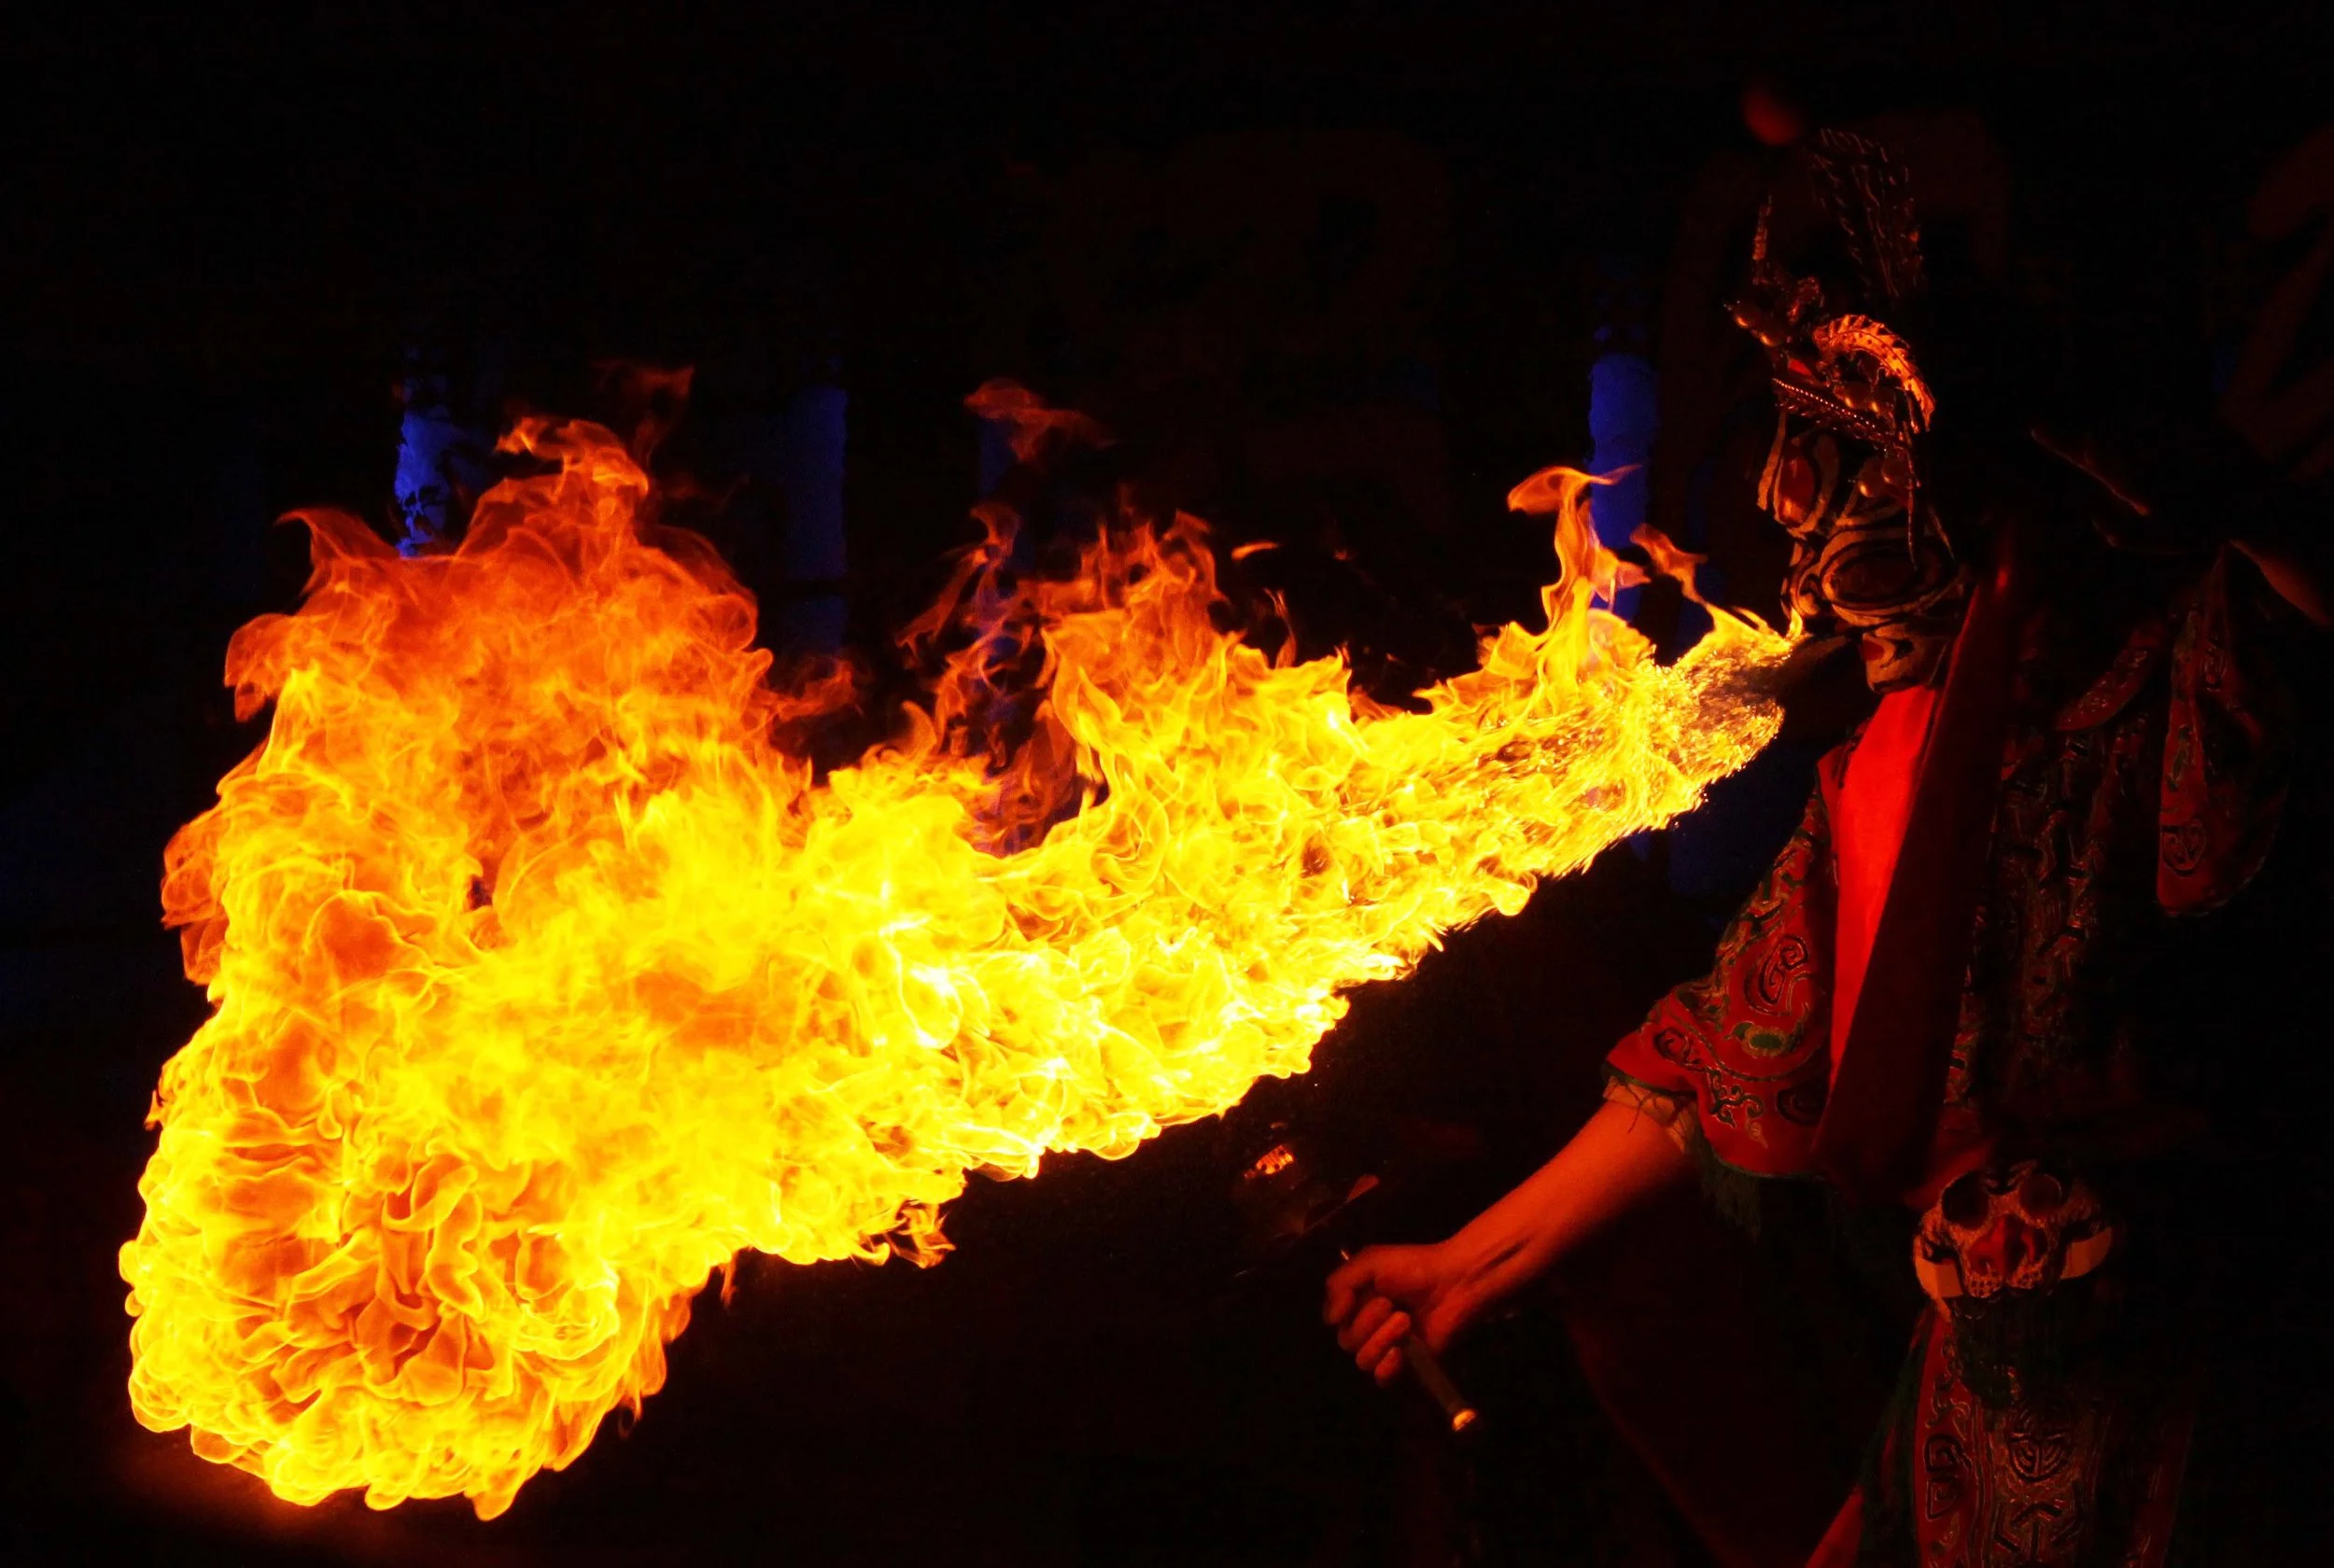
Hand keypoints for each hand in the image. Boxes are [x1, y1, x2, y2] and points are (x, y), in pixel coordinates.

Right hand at [1322, 1241, 1479, 1387]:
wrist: (1454, 1282)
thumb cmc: (1414, 1267)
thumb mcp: (1369, 1261)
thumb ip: (1339, 1284)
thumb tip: (1331, 1319)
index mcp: (1357, 1302)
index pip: (1333, 1320)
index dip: (1342, 1311)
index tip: (1360, 1295)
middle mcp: (1368, 1327)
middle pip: (1346, 1341)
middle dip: (1366, 1322)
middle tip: (1391, 1305)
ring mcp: (1387, 1347)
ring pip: (1363, 1359)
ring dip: (1381, 1339)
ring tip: (1405, 1321)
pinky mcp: (1407, 1364)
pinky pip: (1382, 1379)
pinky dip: (1386, 1368)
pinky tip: (1399, 1353)